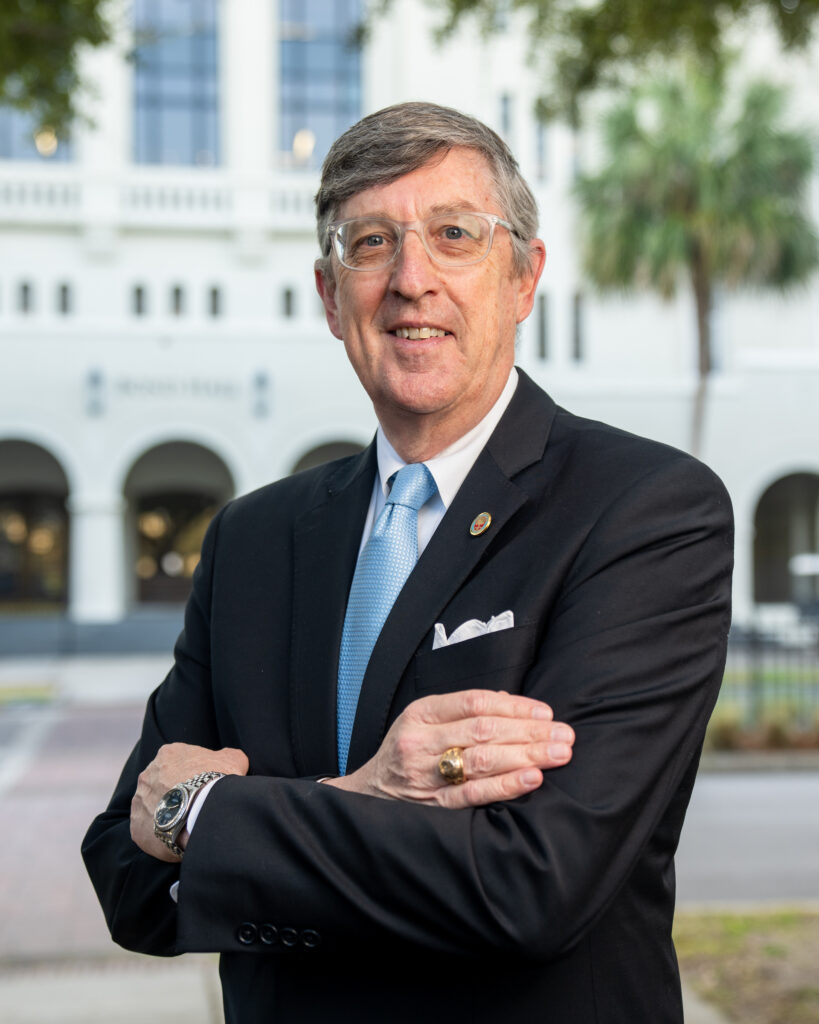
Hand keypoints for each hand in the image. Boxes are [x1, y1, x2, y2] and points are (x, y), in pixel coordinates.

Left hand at [130, 743, 248, 861]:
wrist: (203, 812)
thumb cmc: (217, 782)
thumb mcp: (233, 759)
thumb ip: (227, 755)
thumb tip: (228, 759)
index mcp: (168, 754)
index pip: (179, 762)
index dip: (193, 775)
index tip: (203, 786)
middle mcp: (147, 774)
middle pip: (162, 784)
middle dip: (175, 793)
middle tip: (194, 805)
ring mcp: (139, 801)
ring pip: (152, 807)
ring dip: (166, 813)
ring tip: (186, 823)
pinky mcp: (136, 827)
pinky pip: (147, 830)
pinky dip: (160, 834)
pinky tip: (177, 837)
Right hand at [326, 690, 573, 807]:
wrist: (367, 796)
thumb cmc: (407, 752)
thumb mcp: (424, 721)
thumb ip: (463, 711)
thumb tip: (512, 704)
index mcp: (420, 713)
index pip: (474, 703)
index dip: (515, 706)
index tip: (546, 712)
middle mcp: (420, 741)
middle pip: (483, 731)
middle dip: (530, 732)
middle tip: (565, 735)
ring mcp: (425, 775)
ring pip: (482, 761)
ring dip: (527, 756)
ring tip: (559, 754)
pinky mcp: (433, 805)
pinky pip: (474, 795)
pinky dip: (506, 786)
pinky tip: (532, 779)